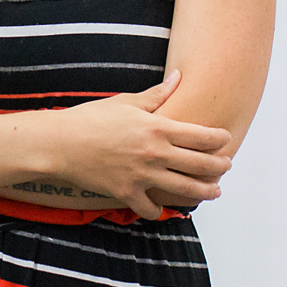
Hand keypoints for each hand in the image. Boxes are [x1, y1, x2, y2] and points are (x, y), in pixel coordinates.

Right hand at [49, 72, 233, 220]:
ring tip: (214, 191)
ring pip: (187, 190)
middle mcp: (155, 153)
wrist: (60, 142)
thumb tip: (179, 76)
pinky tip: (163, 206)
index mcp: (158, 128)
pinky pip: (152, 209)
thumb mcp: (126, 102)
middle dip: (220, 167)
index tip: (225, 139)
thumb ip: (157, 93)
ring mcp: (143, 176)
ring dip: (206, 192)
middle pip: (203, 165)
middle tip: (226, 166)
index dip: (221, 139)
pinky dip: (159, 209)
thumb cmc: (91, 118)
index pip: (203, 136)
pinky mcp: (127, 193)